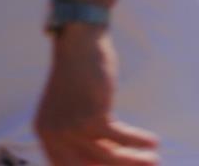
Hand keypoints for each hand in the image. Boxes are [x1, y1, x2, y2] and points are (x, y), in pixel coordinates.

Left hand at [35, 26, 158, 164]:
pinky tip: (151, 142)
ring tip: (153, 161)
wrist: (79, 44)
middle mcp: (54, 134)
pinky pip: (119, 137)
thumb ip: (79, 129)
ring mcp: (71, 127)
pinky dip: (137, 141)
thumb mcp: (71, 105)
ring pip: (105, 156)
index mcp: (45, 133)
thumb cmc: (79, 70)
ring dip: (132, 160)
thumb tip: (107, 151)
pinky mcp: (92, 116)